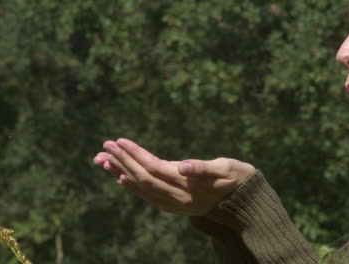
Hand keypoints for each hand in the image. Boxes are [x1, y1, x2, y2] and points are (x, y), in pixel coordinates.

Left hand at [93, 138, 255, 215]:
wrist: (245, 202)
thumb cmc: (238, 178)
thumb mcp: (227, 169)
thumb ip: (204, 168)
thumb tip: (183, 166)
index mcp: (188, 187)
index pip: (154, 168)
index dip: (135, 155)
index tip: (120, 141)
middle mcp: (177, 199)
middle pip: (143, 178)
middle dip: (123, 161)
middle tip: (105, 145)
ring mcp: (175, 204)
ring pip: (142, 189)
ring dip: (121, 173)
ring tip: (103, 160)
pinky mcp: (175, 205)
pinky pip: (148, 196)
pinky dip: (132, 186)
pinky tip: (121, 177)